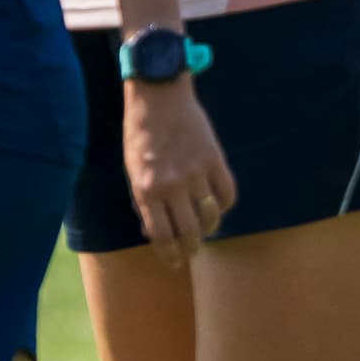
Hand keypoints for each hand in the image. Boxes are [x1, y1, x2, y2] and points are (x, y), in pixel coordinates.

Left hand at [119, 75, 235, 262]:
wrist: (158, 98)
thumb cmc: (140, 136)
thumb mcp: (132, 171)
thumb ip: (143, 201)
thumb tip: (154, 230)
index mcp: (146, 190)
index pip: (162, 235)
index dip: (169, 254)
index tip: (174, 262)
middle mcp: (171, 185)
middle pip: (189, 231)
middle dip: (191, 247)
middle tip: (192, 250)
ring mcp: (196, 173)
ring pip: (211, 215)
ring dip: (209, 228)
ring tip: (205, 229)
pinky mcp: (215, 160)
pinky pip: (227, 194)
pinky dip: (224, 205)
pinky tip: (217, 206)